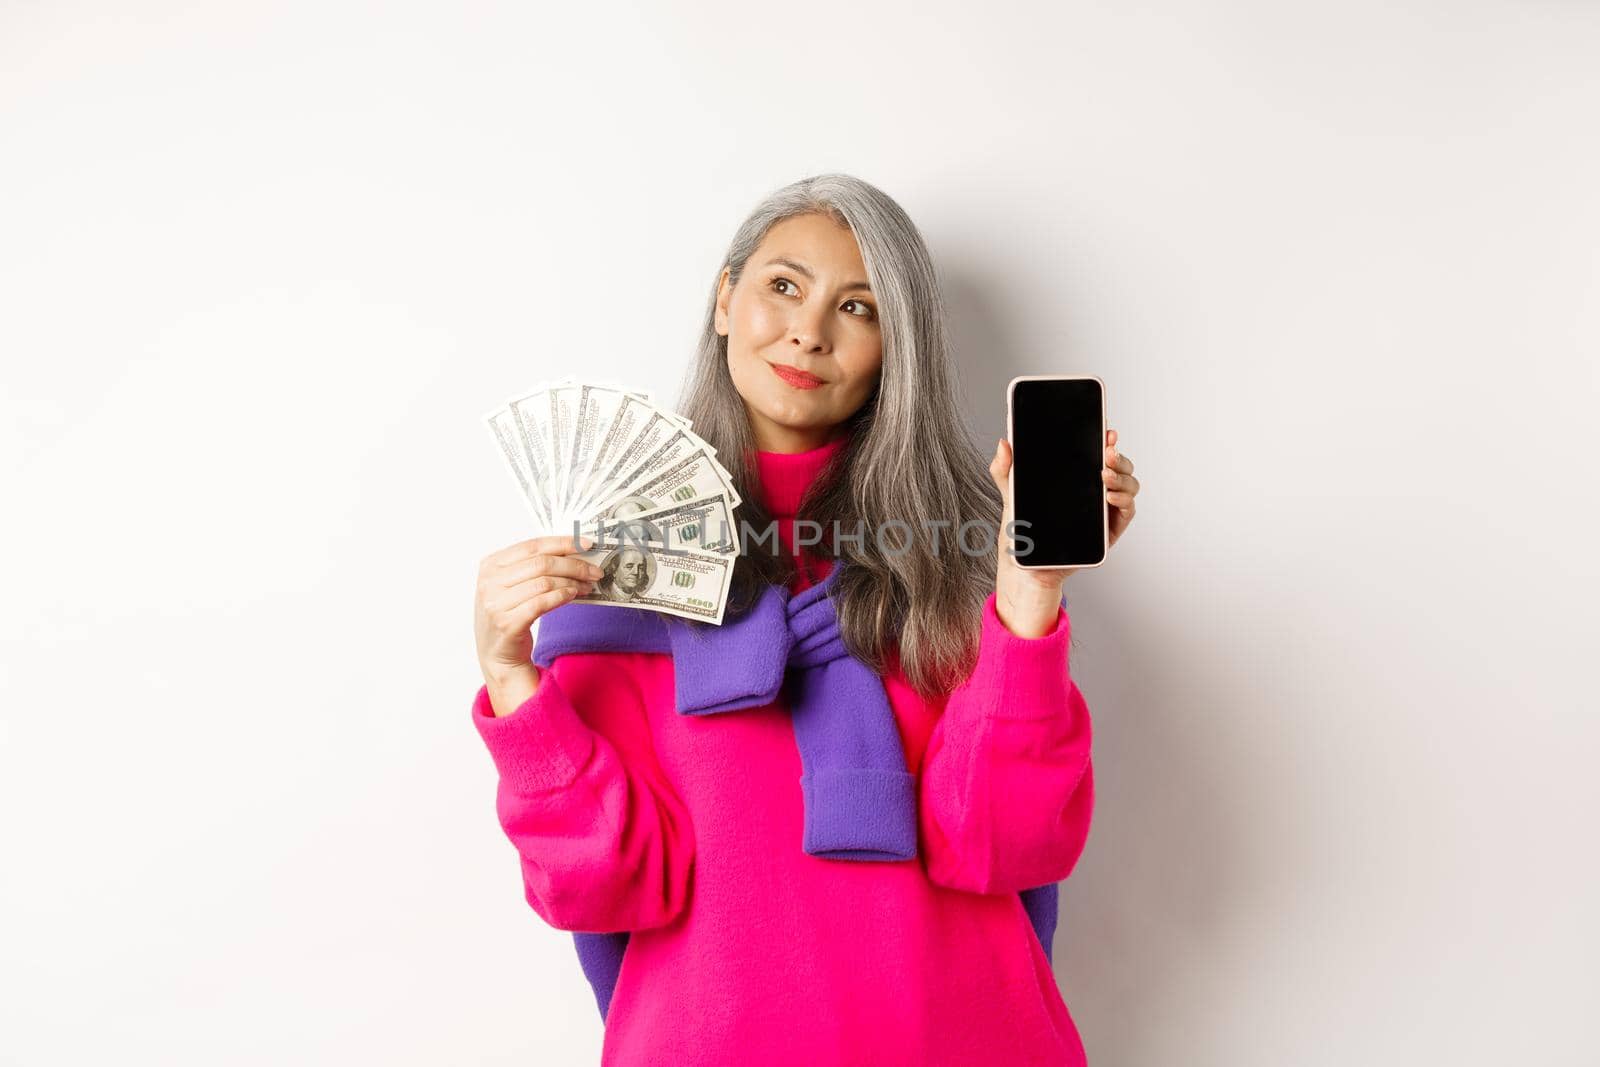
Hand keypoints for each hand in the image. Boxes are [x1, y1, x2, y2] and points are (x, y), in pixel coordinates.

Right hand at [474, 533, 602, 690]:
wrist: (496, 655)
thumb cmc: (509, 615)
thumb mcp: (512, 585)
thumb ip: (533, 567)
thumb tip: (573, 552)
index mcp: (490, 564)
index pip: (532, 545)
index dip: (562, 543)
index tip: (587, 544)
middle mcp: (490, 582)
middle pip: (541, 563)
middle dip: (574, 565)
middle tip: (595, 571)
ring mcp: (496, 604)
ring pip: (544, 583)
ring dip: (572, 582)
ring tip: (587, 585)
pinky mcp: (507, 624)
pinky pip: (542, 603)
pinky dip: (561, 596)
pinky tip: (573, 595)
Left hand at [988, 428, 1139, 637]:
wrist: (1025, 565)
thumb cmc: (1022, 530)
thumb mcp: (1011, 495)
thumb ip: (1005, 470)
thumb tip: (1004, 444)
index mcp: (1077, 478)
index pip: (1098, 452)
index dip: (1107, 440)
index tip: (1107, 430)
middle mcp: (1094, 491)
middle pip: (1119, 466)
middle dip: (1118, 456)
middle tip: (1107, 452)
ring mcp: (1104, 510)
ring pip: (1128, 485)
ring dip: (1122, 477)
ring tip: (1106, 476)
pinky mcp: (1109, 530)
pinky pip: (1127, 512)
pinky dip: (1124, 501)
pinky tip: (1111, 496)